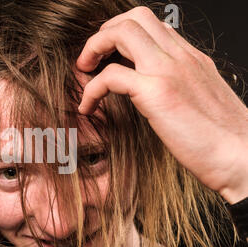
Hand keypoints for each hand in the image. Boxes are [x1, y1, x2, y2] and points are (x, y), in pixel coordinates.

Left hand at [76, 7, 247, 203]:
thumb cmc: (223, 140)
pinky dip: (91, 89)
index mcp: (192, 59)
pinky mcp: (158, 93)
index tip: (108, 54)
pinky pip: (110, 76)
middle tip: (90, 59)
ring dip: (93, 49)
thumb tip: (155, 95)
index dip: (123, 34)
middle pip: (135, 18)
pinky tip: (87, 107)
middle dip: (104, 33)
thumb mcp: (201, 102)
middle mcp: (181, 58)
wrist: (243, 159)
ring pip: (122, 33)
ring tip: (83, 73)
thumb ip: (179, 89)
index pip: (153, 26)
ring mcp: (170, 71)